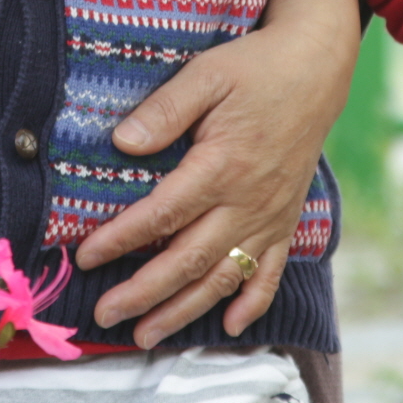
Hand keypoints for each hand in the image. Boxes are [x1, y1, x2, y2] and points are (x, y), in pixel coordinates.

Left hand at [73, 0, 361, 346]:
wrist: (316, 68)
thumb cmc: (254, 67)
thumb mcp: (207, 74)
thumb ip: (165, 109)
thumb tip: (122, 143)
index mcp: (222, 165)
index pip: (163, 214)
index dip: (122, 240)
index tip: (86, 258)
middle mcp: (248, 201)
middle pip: (189, 260)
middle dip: (145, 293)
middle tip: (105, 314)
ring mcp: (270, 216)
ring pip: (224, 277)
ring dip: (185, 310)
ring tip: (147, 335)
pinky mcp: (286, 220)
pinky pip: (270, 272)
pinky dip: (252, 303)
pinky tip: (230, 327)